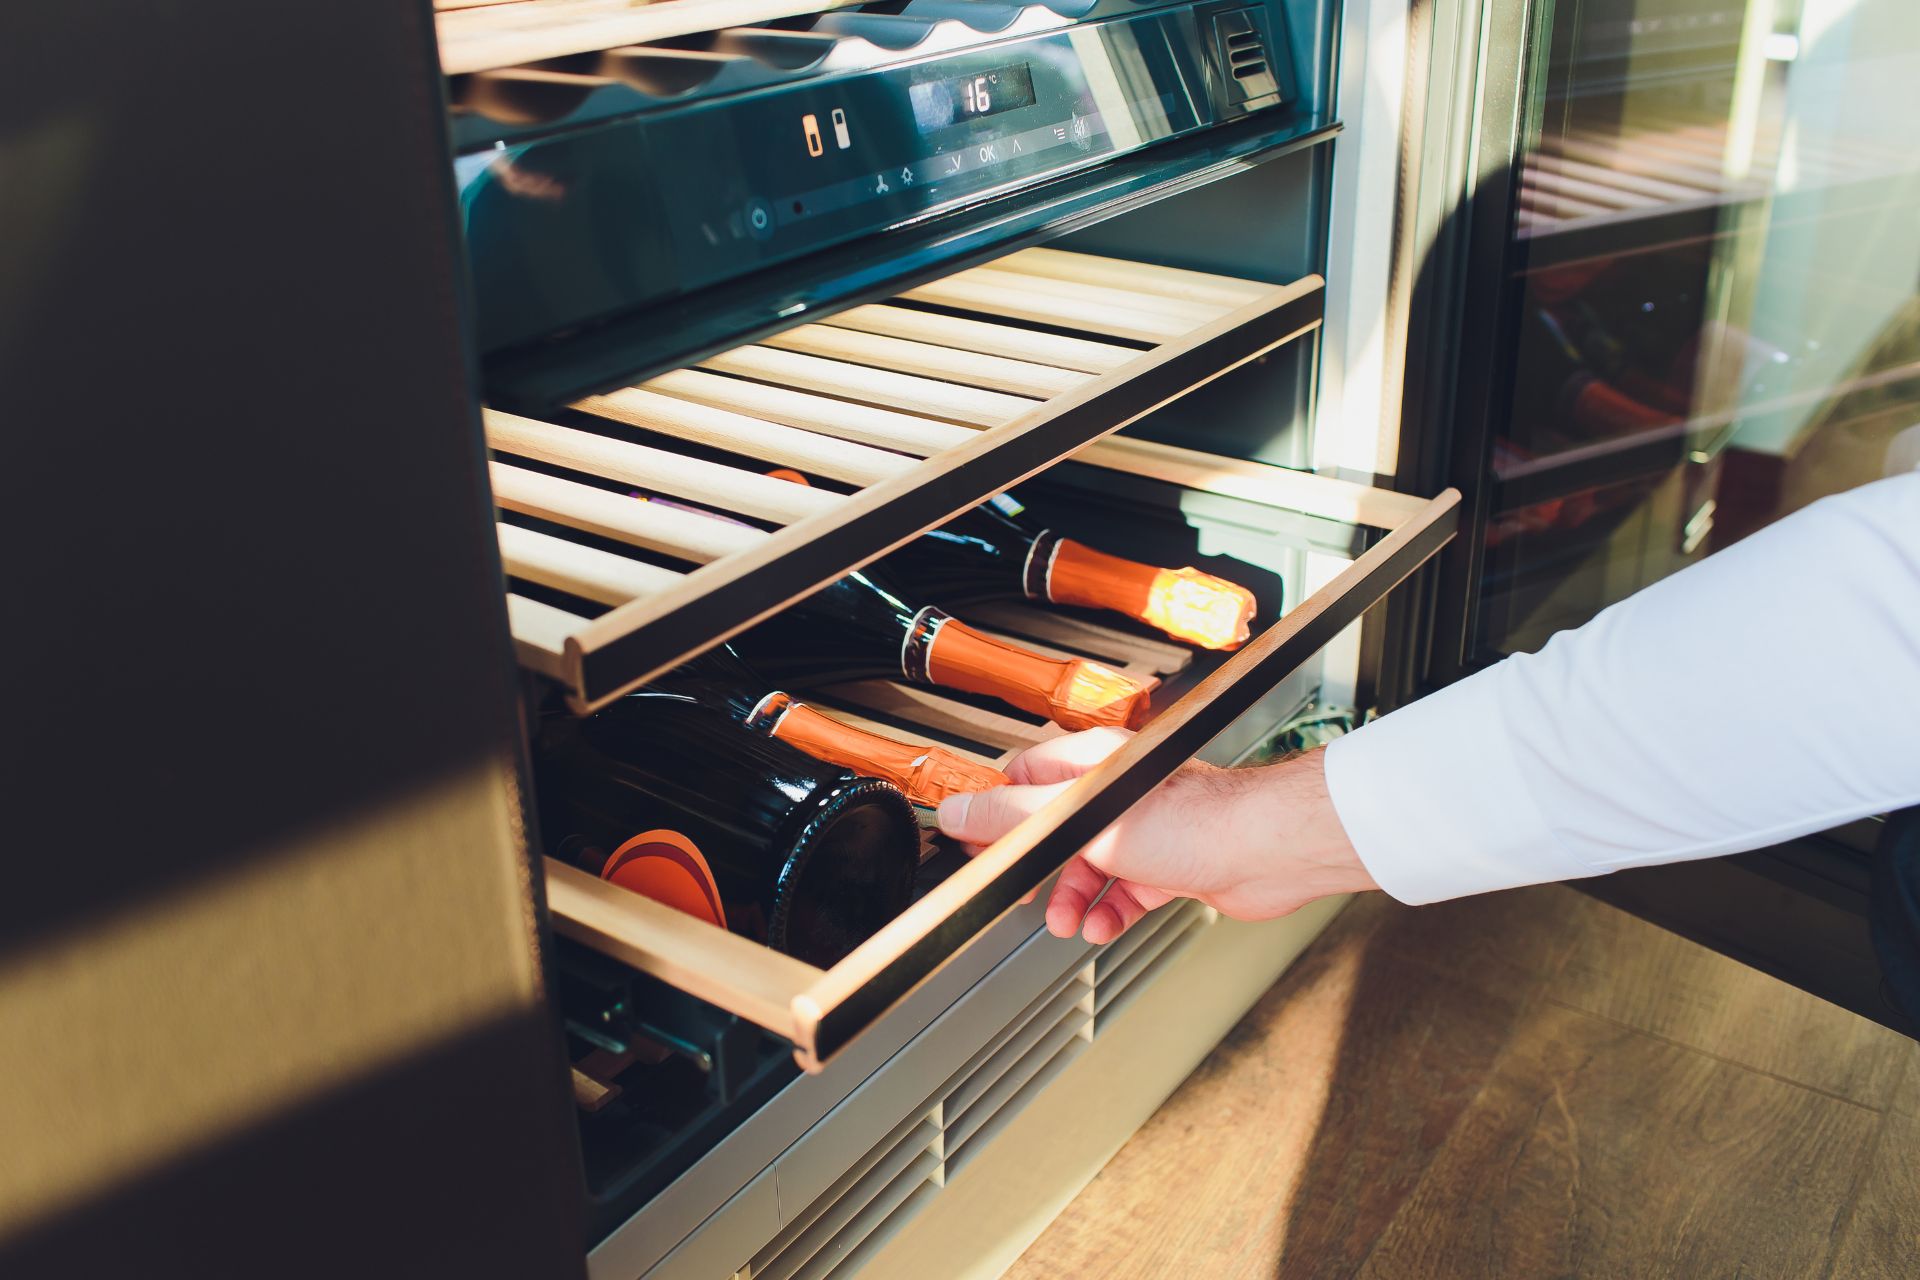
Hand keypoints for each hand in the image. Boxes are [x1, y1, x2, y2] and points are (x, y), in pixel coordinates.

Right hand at [936, 728, 1376, 943]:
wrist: (1264, 852)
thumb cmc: (1193, 820)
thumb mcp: (1083, 819)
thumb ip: (1016, 817)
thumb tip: (959, 811)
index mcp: (1092, 766)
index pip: (1024, 780)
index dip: (998, 816)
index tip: (979, 847)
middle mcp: (1117, 795)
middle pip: (1054, 831)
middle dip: (1037, 869)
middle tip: (1022, 891)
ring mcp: (1144, 831)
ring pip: (1089, 868)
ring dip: (1072, 898)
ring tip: (1067, 920)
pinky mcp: (1169, 866)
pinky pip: (1124, 893)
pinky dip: (1110, 913)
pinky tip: (1105, 926)